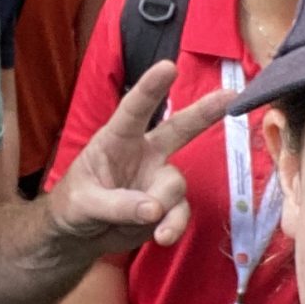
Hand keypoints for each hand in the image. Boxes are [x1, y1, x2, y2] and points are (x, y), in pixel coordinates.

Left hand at [44, 61, 233, 257]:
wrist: (79, 234)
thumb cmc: (74, 204)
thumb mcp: (83, 203)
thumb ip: (116, 205)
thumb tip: (154, 209)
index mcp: (116, 139)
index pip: (134, 110)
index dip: (150, 88)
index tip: (169, 67)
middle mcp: (143, 153)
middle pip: (179, 128)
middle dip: (205, 112)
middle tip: (230, 95)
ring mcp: (157, 178)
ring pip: (176, 184)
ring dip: (166, 205)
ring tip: (152, 223)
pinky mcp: (166, 206)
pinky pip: (180, 212)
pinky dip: (173, 225)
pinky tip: (162, 237)